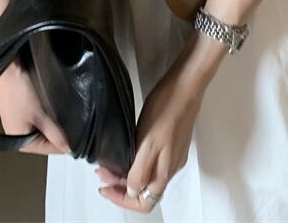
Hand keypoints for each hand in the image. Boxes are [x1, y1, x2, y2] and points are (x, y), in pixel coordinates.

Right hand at [0, 60, 69, 155]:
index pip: (50, 150)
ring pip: (45, 128)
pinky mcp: (24, 111)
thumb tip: (67, 147)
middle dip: (60, 132)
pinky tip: (55, 106)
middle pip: (47, 140)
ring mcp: (21, 123)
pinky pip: (40, 118)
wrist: (6, 71)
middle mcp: (20, 136)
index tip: (80, 136)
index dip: (66, 143)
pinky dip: (48, 114)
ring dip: (55, 122)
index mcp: (22, 144)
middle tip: (75, 122)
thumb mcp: (40, 115)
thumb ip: (54, 133)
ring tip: (66, 113)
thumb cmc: (17, 93)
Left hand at [95, 37, 207, 212]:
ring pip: (148, 174)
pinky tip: (128, 148)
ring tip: (109, 161)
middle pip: (145, 190)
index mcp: (165, 171)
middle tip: (101, 171)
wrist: (186, 84)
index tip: (104, 186)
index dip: (122, 199)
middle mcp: (171, 167)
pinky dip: (136, 161)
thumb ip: (140, 171)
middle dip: (120, 186)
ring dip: (127, 173)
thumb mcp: (149, 142)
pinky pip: (152, 161)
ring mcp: (173, 153)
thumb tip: (132, 192)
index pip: (144, 202)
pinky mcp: (172, 139)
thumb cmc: (166, 109)